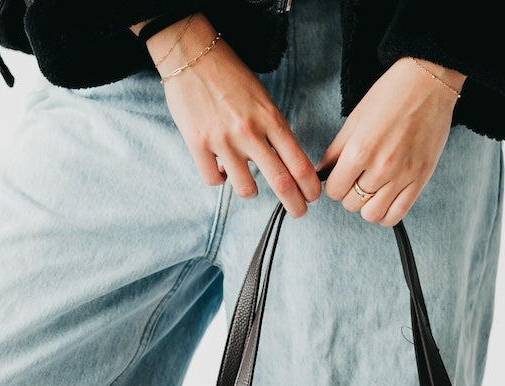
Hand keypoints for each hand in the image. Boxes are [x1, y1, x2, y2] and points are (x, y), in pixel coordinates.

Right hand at [143, 15, 320, 216]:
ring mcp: (223, 141)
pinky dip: (220, 180)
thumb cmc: (229, 75)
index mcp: (270, 118)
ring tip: (248, 182)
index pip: (299, 162)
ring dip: (251, 192)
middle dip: (295, 204)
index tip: (313, 196)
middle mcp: (250, 132)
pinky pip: (214, 181)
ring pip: (246, 189)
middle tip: (299, 212)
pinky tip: (221, 169)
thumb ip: (273, 129)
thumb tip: (284, 161)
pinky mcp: (198, 145)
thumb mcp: (261, 98)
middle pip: (281, 182)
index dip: (310, 186)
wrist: (191, 54)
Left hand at [315, 57, 464, 226]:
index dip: (334, 184)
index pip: (334, 191)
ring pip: (372, 214)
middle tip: (358, 178)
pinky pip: (396, 215)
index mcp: (360, 151)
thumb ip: (336, 151)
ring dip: (367, 206)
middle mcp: (381, 168)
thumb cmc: (391, 95)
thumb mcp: (355, 120)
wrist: (429, 82)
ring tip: (371, 190)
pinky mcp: (420, 180)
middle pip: (351, 204)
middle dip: (350, 194)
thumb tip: (322, 174)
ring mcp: (403, 176)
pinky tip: (385, 199)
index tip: (341, 177)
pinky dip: (386, 214)